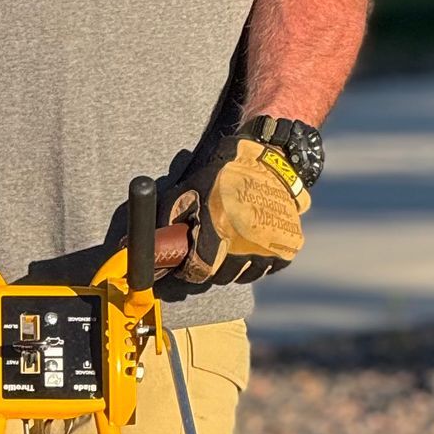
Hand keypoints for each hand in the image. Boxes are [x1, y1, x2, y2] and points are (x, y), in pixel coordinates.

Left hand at [167, 133, 309, 285]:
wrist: (269, 157)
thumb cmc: (225, 172)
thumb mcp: (190, 188)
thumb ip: (169, 215)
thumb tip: (145, 239)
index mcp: (219, 229)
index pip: (200, 270)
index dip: (189, 270)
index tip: (186, 265)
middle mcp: (245, 243)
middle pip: (222, 276)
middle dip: (211, 268)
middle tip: (208, 254)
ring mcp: (269, 245)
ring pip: (246, 275)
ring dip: (235, 268)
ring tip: (229, 250)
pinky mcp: (288, 244)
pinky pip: (270, 268)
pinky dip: (259, 263)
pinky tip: (250, 248)